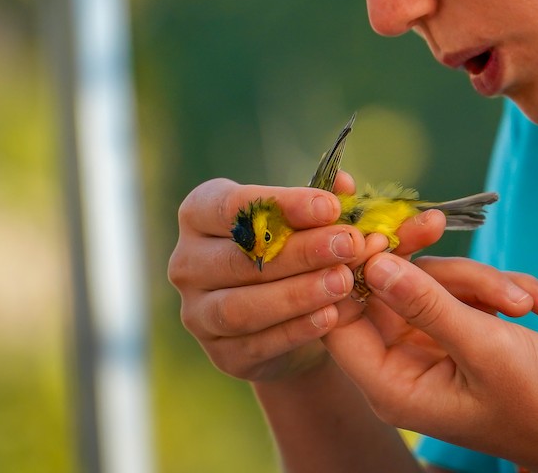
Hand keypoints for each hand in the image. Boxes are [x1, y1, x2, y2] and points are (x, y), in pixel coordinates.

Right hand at [167, 176, 443, 381]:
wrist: (295, 319)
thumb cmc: (297, 250)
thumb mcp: (311, 221)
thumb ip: (323, 201)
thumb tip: (343, 184)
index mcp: (201, 214)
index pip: (231, 206)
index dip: (281, 204)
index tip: (331, 207)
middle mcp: (188, 262)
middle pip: (239, 258)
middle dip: (300, 251)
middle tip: (349, 245)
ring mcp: (198, 313)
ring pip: (240, 306)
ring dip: (297, 294)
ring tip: (343, 282)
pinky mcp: (221, 354)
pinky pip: (255, 344)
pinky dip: (295, 331)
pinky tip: (330, 317)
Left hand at [323, 255, 537, 471]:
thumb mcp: (484, 348)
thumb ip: (427, 304)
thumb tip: (375, 262)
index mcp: (393, 384)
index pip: (341, 318)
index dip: (353, 272)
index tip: (383, 234)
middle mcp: (406, 365)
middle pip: (395, 288)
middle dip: (441, 269)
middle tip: (440, 222)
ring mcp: (438, 347)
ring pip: (440, 283)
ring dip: (486, 283)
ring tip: (526, 303)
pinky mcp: (467, 334)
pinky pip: (471, 292)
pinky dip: (506, 292)